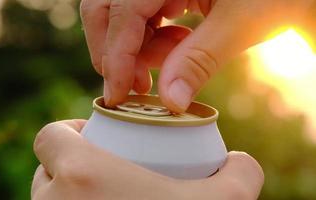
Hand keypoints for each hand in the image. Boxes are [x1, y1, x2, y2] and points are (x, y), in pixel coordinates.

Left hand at [31, 120, 263, 199]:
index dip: (68, 132)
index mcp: (79, 174)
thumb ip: (238, 174)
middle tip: (103, 169)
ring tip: (103, 197)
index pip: (49, 137)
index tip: (94, 137)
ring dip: (67, 195)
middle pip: (46, 171)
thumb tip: (242, 162)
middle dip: (68, 166)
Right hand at [80, 0, 313, 111]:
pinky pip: (139, 18)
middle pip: (106, 9)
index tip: (118, 95)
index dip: (116, 56)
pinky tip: (175, 46)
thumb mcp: (242, 22)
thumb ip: (200, 60)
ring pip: (119, 17)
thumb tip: (170, 102)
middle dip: (115, 52)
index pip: (123, 10)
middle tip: (136, 86)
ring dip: (135, 49)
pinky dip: (149, 41)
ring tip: (170, 61)